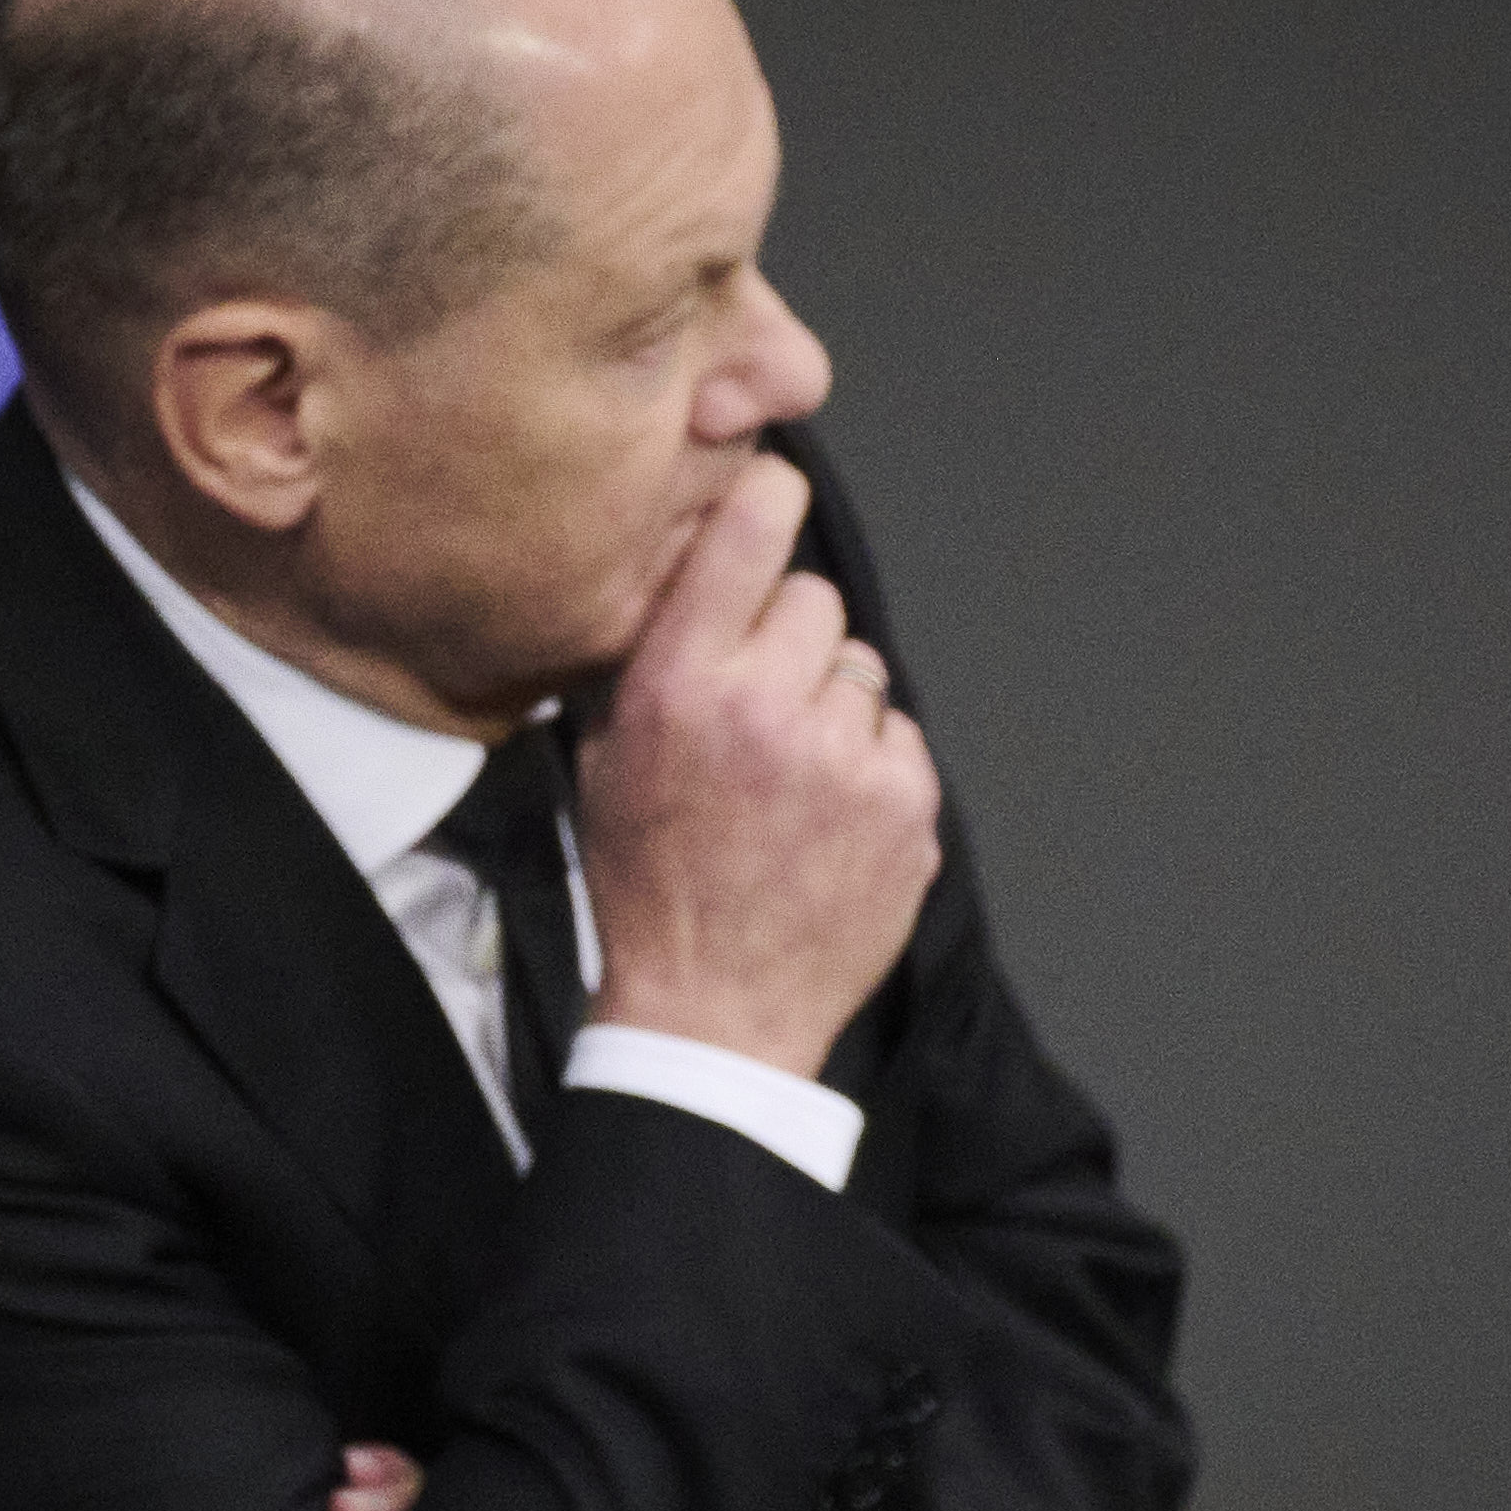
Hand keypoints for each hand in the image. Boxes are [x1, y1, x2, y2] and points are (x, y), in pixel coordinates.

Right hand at [576, 455, 941, 1078]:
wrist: (712, 1010)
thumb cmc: (648, 881)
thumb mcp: (604, 757)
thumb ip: (649, 654)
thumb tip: (695, 554)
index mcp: (680, 686)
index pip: (753, 530)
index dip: (769, 500)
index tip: (772, 500)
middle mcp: (766, 711)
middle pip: (815, 598)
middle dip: (791, 640)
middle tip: (762, 704)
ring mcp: (846, 762)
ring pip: (863, 671)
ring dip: (833, 710)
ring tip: (792, 780)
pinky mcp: (906, 807)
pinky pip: (900, 738)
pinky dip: (872, 770)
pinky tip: (829, 822)